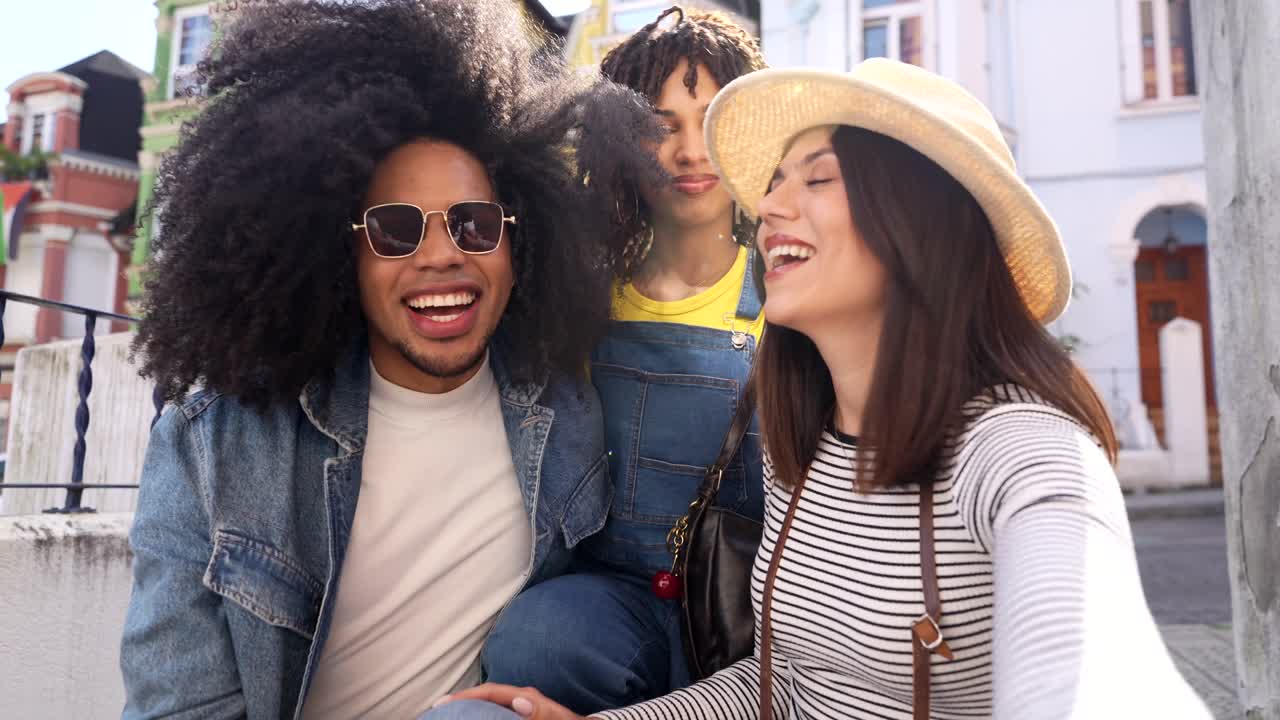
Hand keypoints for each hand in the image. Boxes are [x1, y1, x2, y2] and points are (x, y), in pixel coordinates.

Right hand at [436, 684, 586, 719]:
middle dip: (461, 700)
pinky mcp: (520, 715)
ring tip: (447, 714)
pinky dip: (481, 714)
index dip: (465, 695)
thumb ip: (540, 711)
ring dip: (469, 708)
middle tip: (435, 709)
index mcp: (526, 696)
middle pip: (484, 695)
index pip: (489, 691)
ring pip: (488, 704)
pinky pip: (496, 713)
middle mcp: (520, 698)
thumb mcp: (556, 719)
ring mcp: (520, 706)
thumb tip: (519, 700)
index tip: (443, 702)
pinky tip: (471, 719)